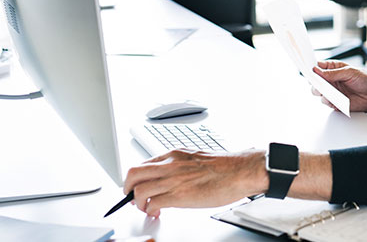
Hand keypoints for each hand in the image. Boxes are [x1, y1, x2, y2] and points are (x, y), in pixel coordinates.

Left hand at [123, 149, 265, 217]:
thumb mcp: (195, 158)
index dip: (135, 178)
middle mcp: (169, 164)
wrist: (239, 171)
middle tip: (132, 198)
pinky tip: (157, 213)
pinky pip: (152, 204)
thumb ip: (179, 165)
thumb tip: (170, 177)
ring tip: (146, 209)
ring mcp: (173, 179)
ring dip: (138, 203)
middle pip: (133, 174)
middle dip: (128, 189)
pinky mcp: (178, 195)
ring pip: (139, 190)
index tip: (136, 187)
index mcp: (174, 154)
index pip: (143, 164)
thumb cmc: (224, 167)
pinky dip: (150, 211)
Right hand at [312, 60, 366, 115]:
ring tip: (325, 90)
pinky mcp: (335, 102)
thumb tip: (317, 71)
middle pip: (315, 81)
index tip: (309, 70)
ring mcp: (333, 91)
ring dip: (320, 92)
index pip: (318, 67)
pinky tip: (332, 98)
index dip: (312, 68)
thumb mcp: (349, 72)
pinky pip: (326, 102)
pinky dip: (327, 100)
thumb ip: (332, 73)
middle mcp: (331, 80)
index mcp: (334, 69)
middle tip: (316, 82)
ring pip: (318, 92)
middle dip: (314, 82)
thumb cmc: (366, 80)